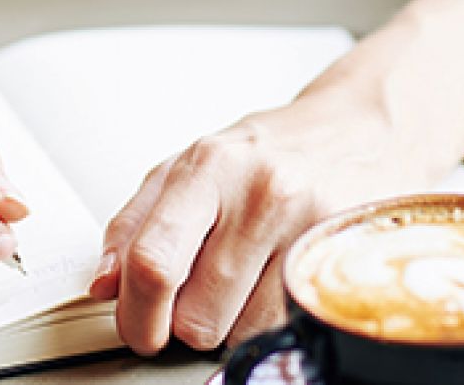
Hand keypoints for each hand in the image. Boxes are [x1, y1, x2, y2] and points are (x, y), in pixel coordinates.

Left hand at [90, 83, 439, 353]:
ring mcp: (310, 224)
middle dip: (191, 318)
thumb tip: (106, 284)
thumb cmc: (268, 152)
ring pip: (244, 332)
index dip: (137, 315)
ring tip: (254, 272)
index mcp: (210, 167)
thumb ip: (136, 222)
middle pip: (197, 316)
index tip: (139, 328)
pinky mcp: (344, 253)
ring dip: (237, 319)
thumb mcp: (190, 166)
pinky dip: (275, 316)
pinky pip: (289, 325)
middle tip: (208, 286)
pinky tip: (282, 278)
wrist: (358, 130)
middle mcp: (263, 193)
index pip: (154, 262)